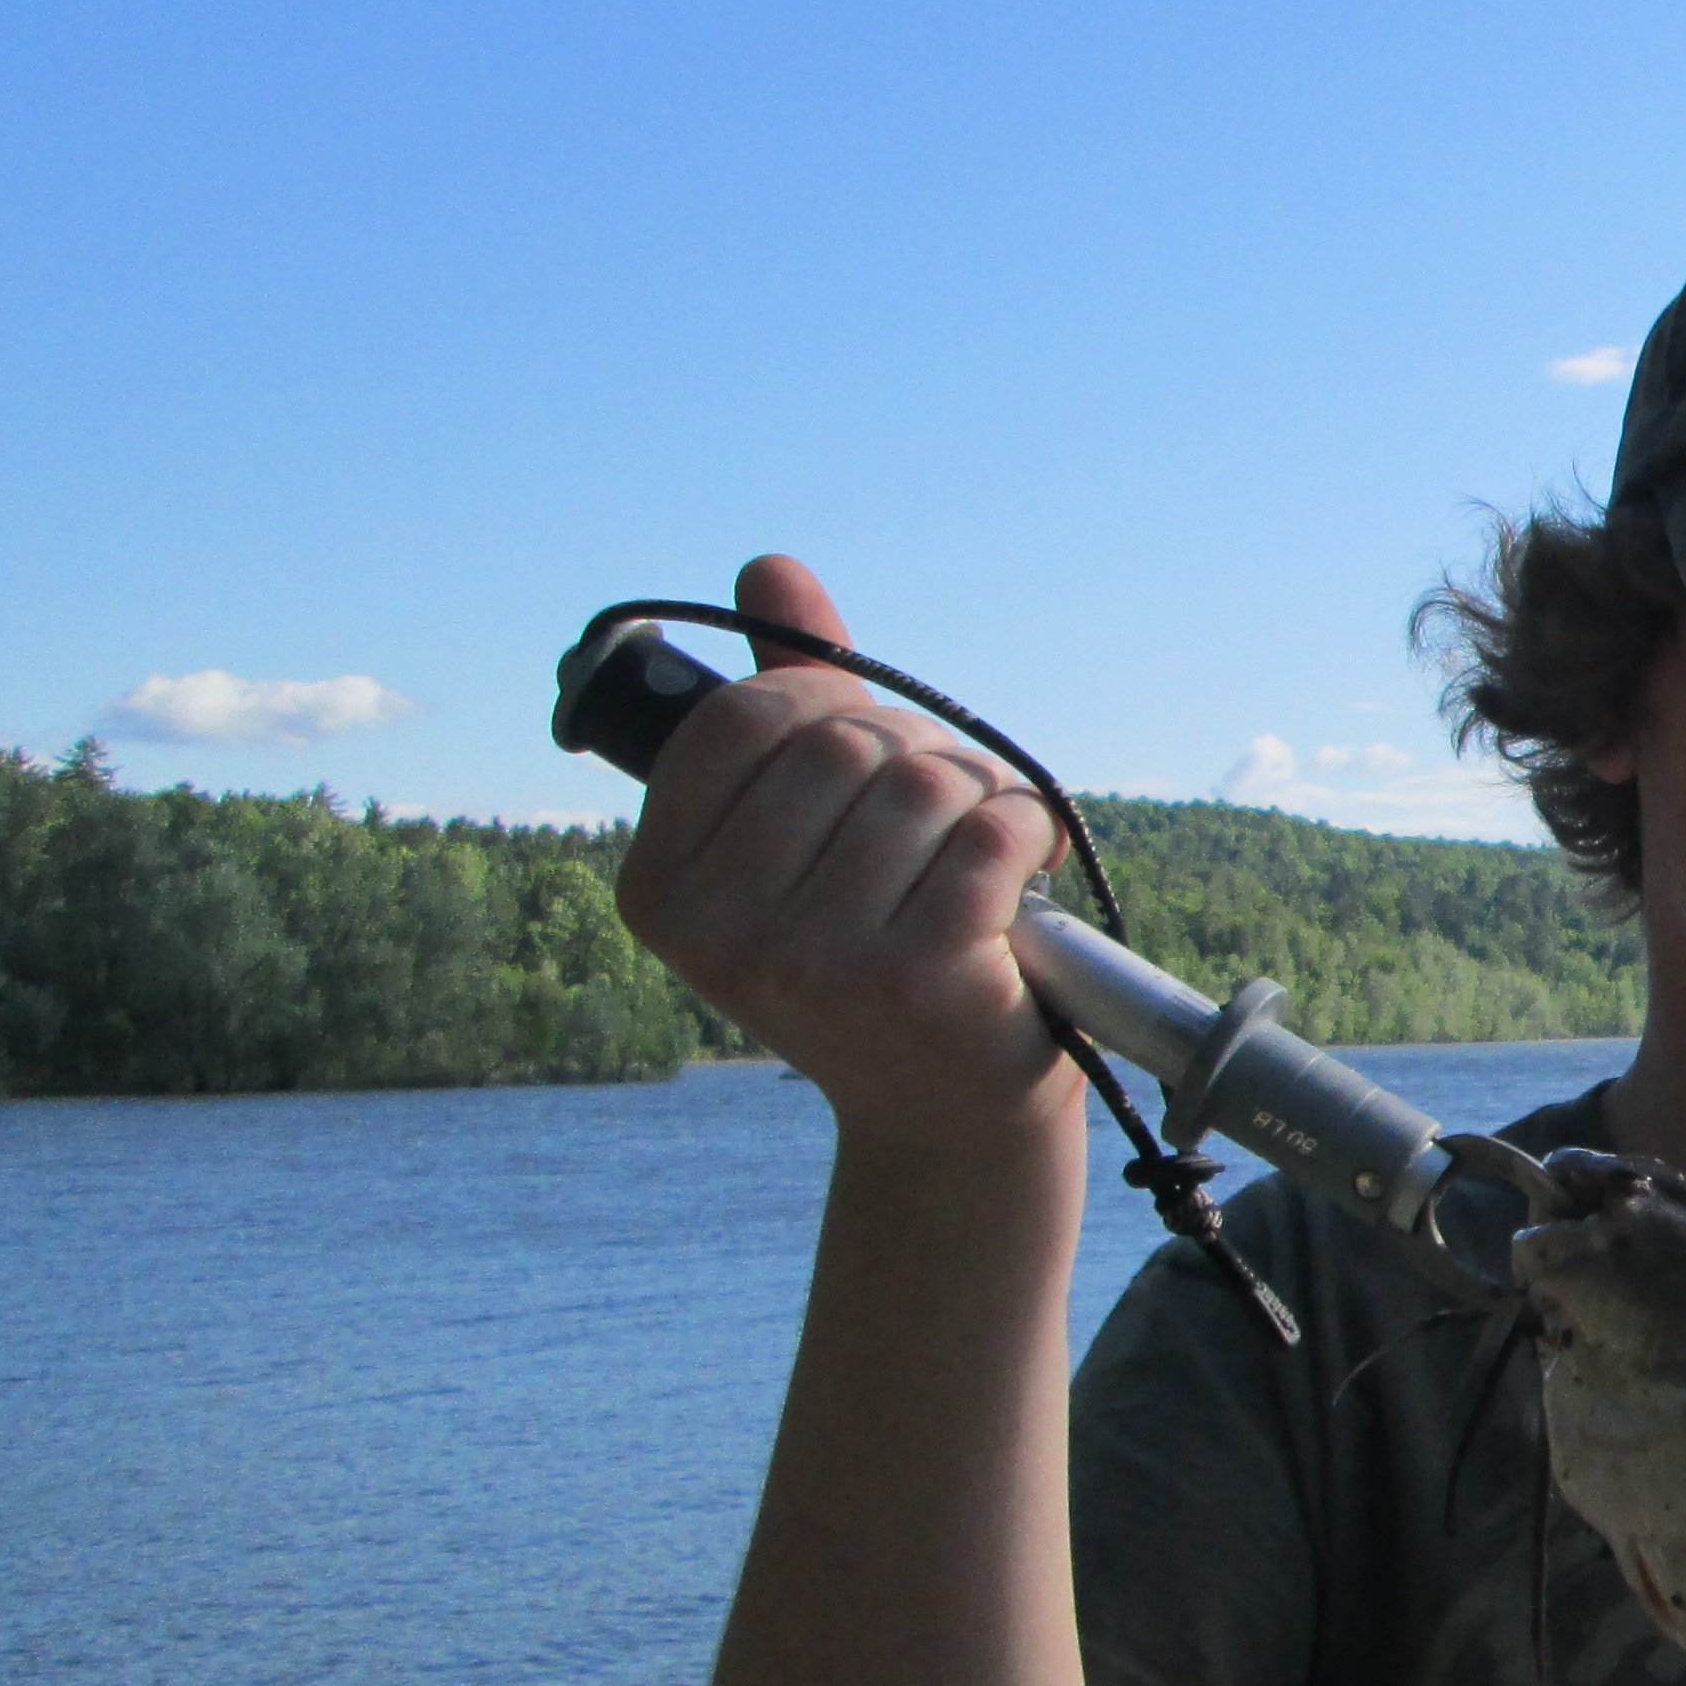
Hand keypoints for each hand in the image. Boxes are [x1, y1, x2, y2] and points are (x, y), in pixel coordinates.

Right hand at [612, 554, 1074, 1151]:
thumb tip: (769, 569)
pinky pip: (989, 831)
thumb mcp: (810, 836)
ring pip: (923, 781)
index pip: (744, 719)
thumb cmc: (874, 956)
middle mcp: (720, 935)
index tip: (866, 755)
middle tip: (946, 810)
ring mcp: (816, 964)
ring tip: (983, 848)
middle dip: (917, 752)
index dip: (830, 710)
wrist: (946, 1116)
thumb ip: (787, 701)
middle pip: (842, 743)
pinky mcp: (920, 981)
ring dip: (980, 794)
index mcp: (660, 891)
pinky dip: (1026, 829)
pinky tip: (1021, 870)